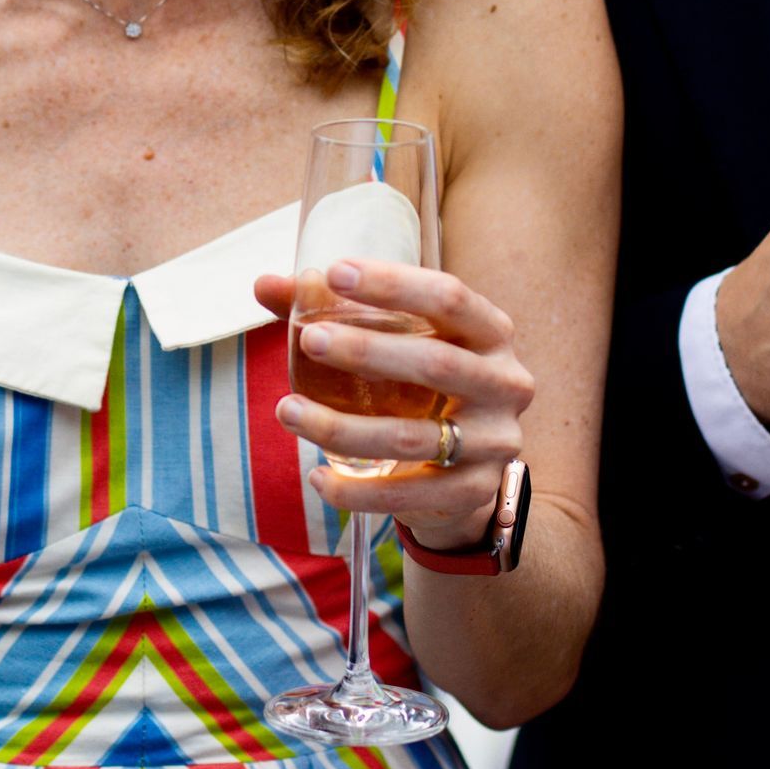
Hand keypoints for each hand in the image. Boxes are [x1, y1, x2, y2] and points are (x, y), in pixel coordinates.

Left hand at [259, 263, 532, 552]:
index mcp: (491, 333)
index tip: (334, 273)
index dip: (394, 284)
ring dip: (340, 426)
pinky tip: (317, 476)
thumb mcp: (398, 343)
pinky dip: (356, 490)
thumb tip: (264, 284)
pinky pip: (407, 495)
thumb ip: (337, 313)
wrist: (468, 471)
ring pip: (411, 436)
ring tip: (287, 410)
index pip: (450, 297)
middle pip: (436, 363)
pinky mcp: (473, 493)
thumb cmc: (422, 388)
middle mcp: (505, 384)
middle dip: (367, 351)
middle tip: (309, 340)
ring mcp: (494, 442)